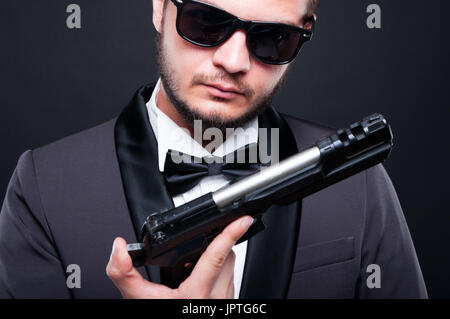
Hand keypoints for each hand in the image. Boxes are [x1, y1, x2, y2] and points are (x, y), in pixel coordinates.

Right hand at [106, 215, 252, 298]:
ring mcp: (224, 303)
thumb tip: (119, 248)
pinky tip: (202, 276)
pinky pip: (230, 281)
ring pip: (232, 268)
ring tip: (199, 260)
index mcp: (197, 294)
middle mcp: (217, 299)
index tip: (241, 220)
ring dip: (219, 258)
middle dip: (218, 244)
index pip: (217, 256)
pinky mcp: (227, 305)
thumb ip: (124, 273)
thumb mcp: (139, 299)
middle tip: (203, 240)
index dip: (230, 233)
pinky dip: (220, 272)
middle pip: (228, 258)